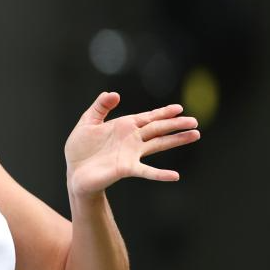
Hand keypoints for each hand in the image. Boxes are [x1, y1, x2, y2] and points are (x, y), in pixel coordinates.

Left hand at [65, 92, 199, 199]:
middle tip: (195, 121)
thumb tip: (114, 93)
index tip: (179, 108)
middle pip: (158, 129)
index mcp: (124, 126)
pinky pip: (147, 171)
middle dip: (176, 124)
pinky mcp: (126, 168)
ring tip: (195, 135)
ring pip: (158, 144)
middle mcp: (132, 139)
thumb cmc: (80, 147)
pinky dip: (161, 174)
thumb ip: (100, 106)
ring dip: (176, 140)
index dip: (163, 112)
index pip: (148, 117)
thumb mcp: (88, 121)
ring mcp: (132, 154)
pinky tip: (175, 176)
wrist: (74, 170)